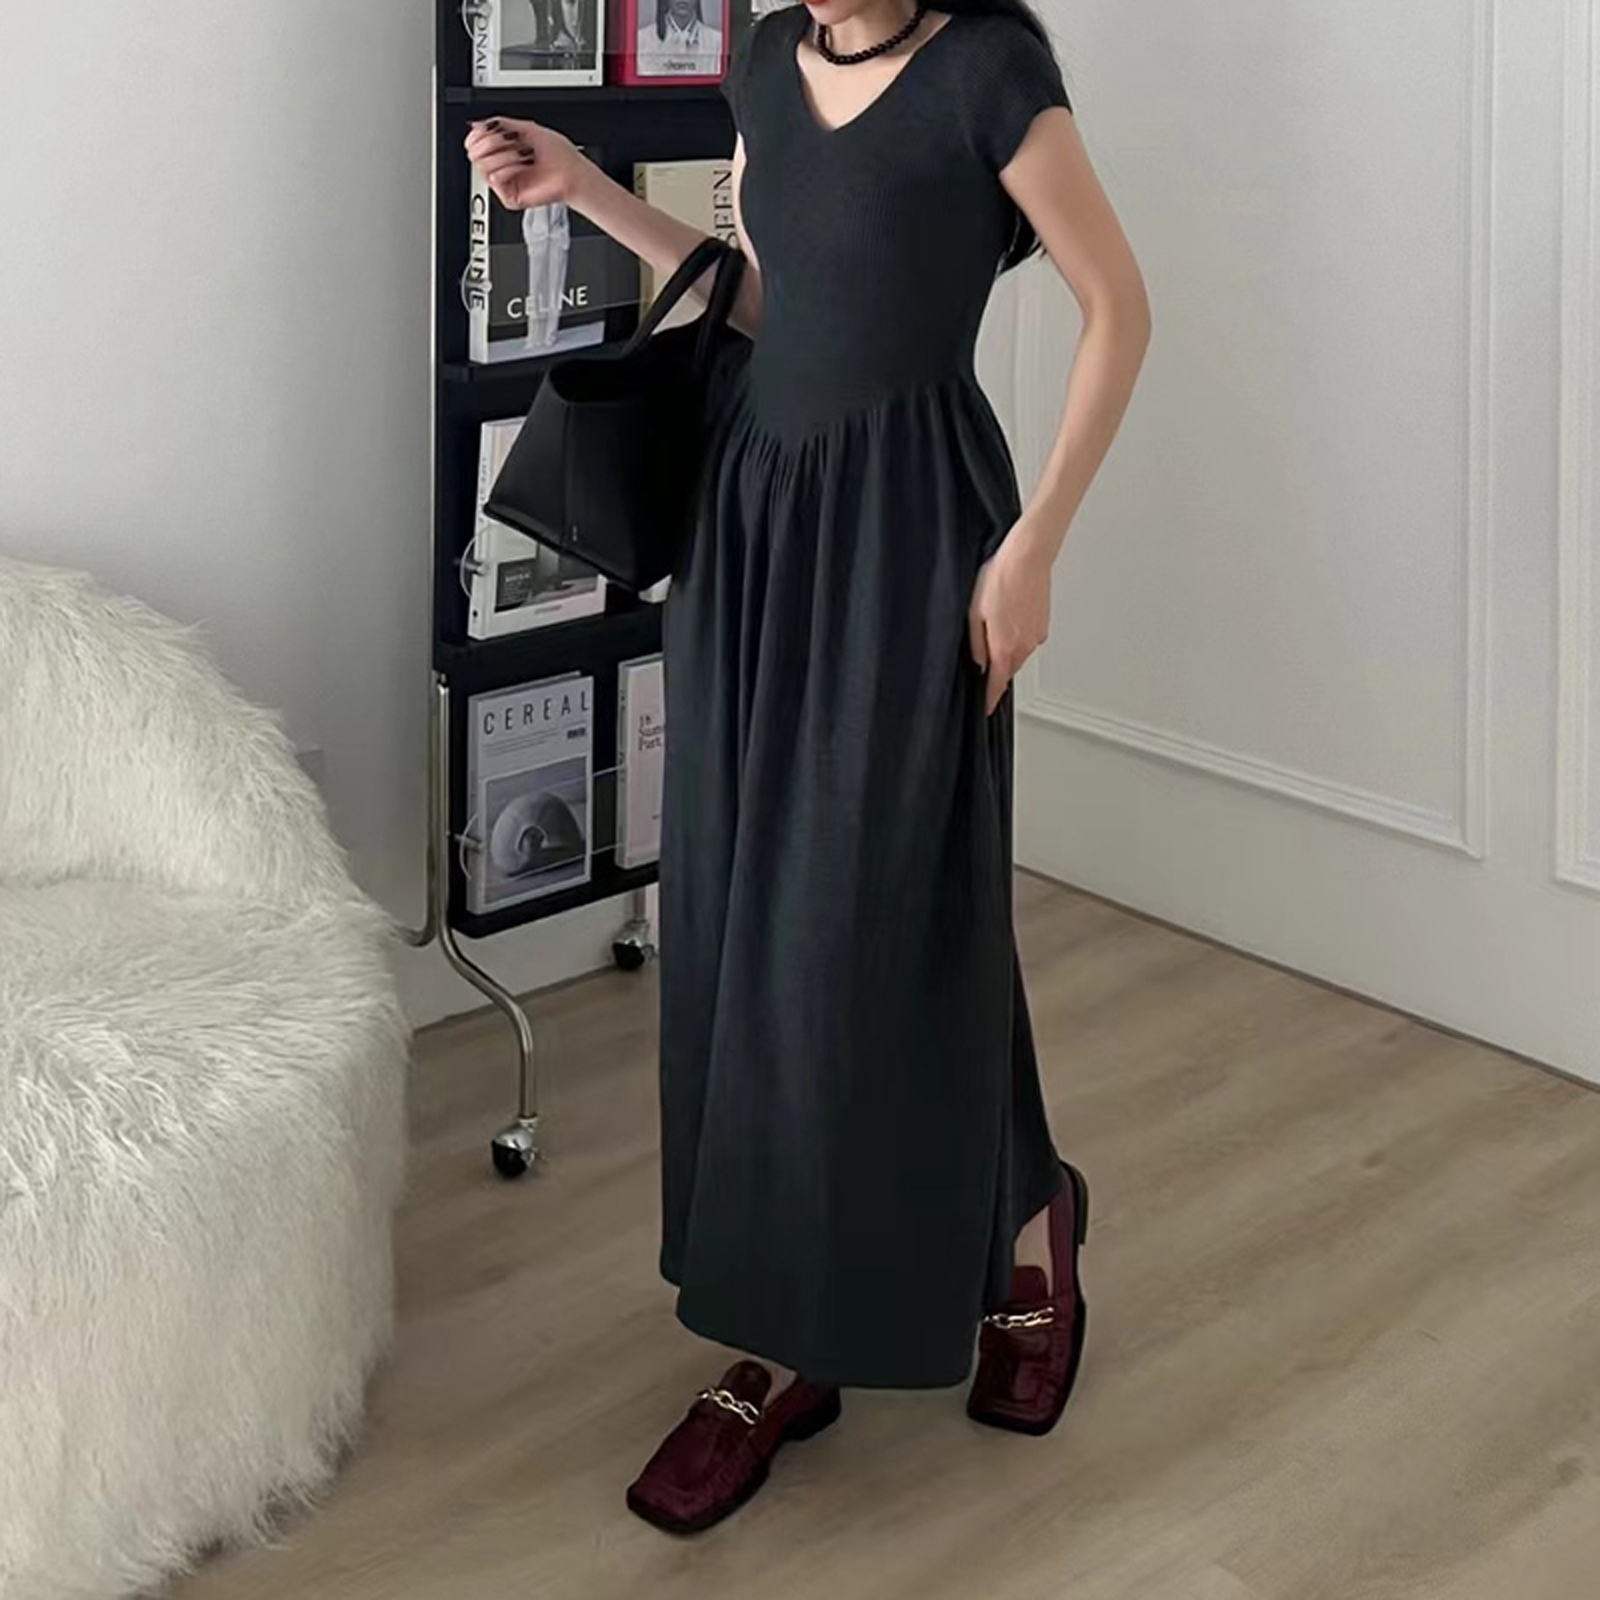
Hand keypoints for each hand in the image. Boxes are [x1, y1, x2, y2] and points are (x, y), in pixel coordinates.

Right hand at [463, 118, 589, 209]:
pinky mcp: (510, 197)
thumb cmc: (559, 155)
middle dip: (491, 141)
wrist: (573, 173)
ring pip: (482, 165)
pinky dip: (509, 168)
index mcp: (503, 151)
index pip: (473, 143)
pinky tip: (523, 166)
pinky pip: (494, 179)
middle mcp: (502, 168)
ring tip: (523, 155)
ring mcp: (505, 184)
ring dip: (504, 154)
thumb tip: (476, 123)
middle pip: (474, 153)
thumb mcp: (527, 129)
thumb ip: (501, 124)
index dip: (478, 133)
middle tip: (511, 141)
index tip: (490, 128)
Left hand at [968, 530, 1052, 715]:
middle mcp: (1024, 646)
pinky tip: (1009, 615)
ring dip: (1007, 648)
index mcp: (1005, 647)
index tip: (987, 708)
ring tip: (996, 621)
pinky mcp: (1043, 625)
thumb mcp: (974, 613)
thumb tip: (979, 661)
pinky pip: (1027, 640)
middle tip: (983, 650)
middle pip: (1008, 670)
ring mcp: (1036, 636)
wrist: (1027, 558)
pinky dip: (1017, 635)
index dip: (990, 698)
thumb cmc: (1000, 580)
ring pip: (1018, 654)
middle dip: (996, 668)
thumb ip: (976, 644)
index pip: (997, 684)